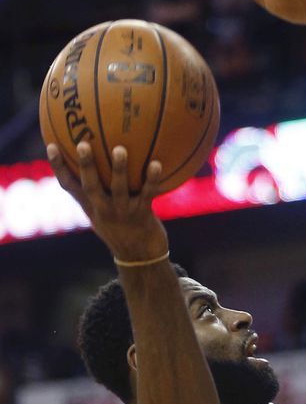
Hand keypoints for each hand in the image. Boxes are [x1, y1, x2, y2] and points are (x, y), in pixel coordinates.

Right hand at [47, 142, 167, 262]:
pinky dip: (152, 179)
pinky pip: (147, 194)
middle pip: (90, 186)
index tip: (52, 146)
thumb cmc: (122, 230)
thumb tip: (97, 161)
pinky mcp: (142, 215)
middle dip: (86, 165)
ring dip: (119, 169)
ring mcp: (122, 213)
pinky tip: (157, 164)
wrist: (141, 258)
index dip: (58, 167)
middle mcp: (103, 210)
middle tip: (82, 144)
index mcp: (90, 207)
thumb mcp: (103, 213)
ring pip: (119, 188)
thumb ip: (97, 193)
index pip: (68, 186)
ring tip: (120, 150)